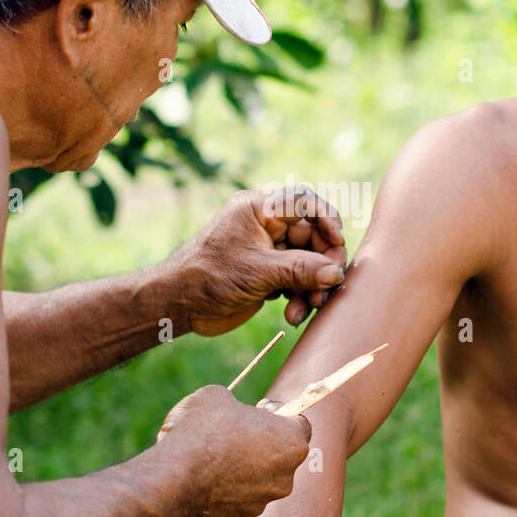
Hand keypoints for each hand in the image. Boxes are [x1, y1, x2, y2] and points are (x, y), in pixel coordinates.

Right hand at [156, 385, 312, 516]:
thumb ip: (234, 404)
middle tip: (235, 430)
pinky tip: (204, 474)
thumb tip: (228, 410)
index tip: (259, 409)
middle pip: (281, 453)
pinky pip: (239, 495)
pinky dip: (227, 485)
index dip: (280, 413)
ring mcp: (263, 500)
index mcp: (291, 442)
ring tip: (214, 453)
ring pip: (260, 477)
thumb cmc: (202, 431)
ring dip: (244, 464)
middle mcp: (285, 476)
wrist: (175, 476)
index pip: (300, 424)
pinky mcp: (241, 516)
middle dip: (262, 441)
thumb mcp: (217, 396)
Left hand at [167, 187, 346, 334]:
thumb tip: (336, 273)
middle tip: (327, 288)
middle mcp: (267, 225)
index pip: (304, 201)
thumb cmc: (208, 277)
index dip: (326, 218)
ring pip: (309, 261)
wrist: (179, 305)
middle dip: (323, 264)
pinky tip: (293, 315)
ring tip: (307, 309)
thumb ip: (300, 270)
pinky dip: (300, 297)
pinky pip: (298, 279)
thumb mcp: (258, 273)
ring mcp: (269, 250)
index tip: (337, 241)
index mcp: (259, 209)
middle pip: (313, 236)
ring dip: (312, 286)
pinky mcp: (269, 274)